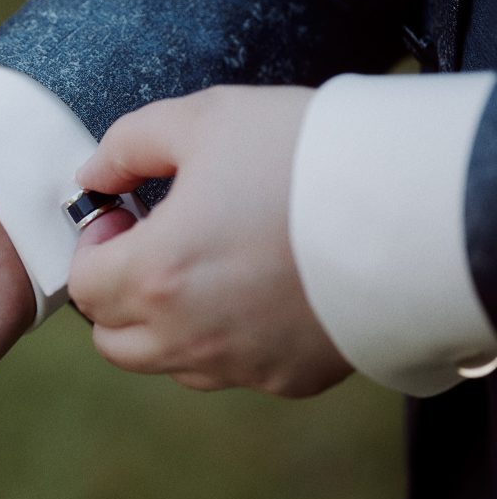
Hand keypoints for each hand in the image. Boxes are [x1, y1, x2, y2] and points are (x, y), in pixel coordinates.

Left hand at [69, 86, 352, 396]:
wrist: (414, 206)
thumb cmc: (302, 156)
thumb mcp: (204, 121)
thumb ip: (127, 145)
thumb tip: (93, 175)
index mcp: (156, 275)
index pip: (85, 286)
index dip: (94, 246)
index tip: (125, 215)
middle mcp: (189, 337)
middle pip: (114, 341)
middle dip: (117, 294)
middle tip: (153, 245)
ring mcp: (240, 365)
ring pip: (168, 364)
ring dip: (165, 325)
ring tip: (206, 267)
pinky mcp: (289, 377)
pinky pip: (232, 371)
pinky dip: (225, 341)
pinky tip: (258, 292)